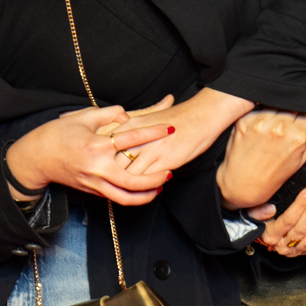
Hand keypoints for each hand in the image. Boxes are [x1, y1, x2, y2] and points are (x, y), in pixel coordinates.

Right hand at [1, 105, 168, 206]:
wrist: (35, 158)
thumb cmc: (57, 135)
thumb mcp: (82, 117)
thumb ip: (108, 114)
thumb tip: (127, 115)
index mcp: (96, 146)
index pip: (131, 138)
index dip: (153, 132)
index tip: (170, 128)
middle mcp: (97, 168)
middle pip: (133, 180)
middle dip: (155, 178)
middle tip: (171, 170)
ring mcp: (94, 183)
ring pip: (125, 197)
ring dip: (146, 194)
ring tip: (161, 186)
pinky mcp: (91, 191)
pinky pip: (116, 197)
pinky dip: (132, 196)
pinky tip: (144, 190)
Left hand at [104, 87, 255, 179]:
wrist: (201, 114)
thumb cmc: (178, 117)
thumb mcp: (149, 117)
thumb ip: (132, 128)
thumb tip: (120, 140)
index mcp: (130, 124)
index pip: (107, 146)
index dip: (104, 160)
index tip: (104, 169)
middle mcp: (136, 137)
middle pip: (114, 162)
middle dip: (112, 176)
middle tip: (113, 185)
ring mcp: (149, 149)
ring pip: (128, 174)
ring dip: (128, 185)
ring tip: (130, 190)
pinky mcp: (163, 160)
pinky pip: (146, 179)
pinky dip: (144, 186)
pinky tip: (148, 188)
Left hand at [215, 103, 305, 209]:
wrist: (243, 185)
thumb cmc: (274, 173)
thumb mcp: (303, 158)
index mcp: (297, 136)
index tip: (304, 105)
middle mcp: (279, 127)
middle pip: (291, 102)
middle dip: (292, 106)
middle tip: (286, 120)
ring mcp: (260, 123)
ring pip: (274, 102)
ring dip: (276, 107)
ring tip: (271, 125)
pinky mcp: (244, 121)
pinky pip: (257, 108)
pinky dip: (260, 112)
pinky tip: (259, 127)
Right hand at [253, 188, 305, 255]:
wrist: (261, 235)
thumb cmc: (260, 221)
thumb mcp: (253, 214)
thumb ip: (259, 212)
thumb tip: (271, 209)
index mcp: (271, 235)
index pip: (287, 220)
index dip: (299, 206)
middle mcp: (281, 245)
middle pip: (300, 229)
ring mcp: (292, 251)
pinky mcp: (301, 253)